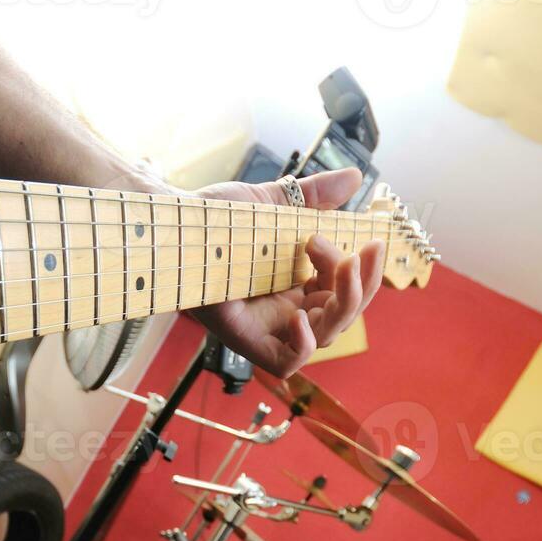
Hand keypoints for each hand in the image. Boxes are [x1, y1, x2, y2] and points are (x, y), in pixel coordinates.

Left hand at [188, 168, 385, 376]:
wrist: (176, 226)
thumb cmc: (214, 219)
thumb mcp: (272, 203)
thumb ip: (312, 196)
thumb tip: (355, 178)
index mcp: (297, 283)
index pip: (345, 290)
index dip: (363, 271)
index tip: (361, 239)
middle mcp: (287, 308)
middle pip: (343, 314)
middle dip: (364, 283)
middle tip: (365, 251)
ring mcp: (270, 327)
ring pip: (326, 334)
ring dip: (345, 300)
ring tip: (339, 264)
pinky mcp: (248, 342)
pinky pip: (286, 362)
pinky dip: (302, 345)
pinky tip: (301, 316)